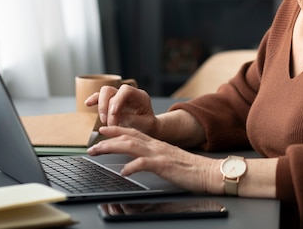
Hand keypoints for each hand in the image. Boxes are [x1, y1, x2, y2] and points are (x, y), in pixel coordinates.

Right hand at [84, 84, 157, 134]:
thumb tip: (116, 117)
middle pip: (110, 90)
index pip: (125, 90)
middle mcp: (128, 94)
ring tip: (104, 122)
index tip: (113, 114)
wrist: (148, 128)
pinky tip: (88, 104)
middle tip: (108, 123)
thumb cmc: (148, 126)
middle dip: (106, 107)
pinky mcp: (111, 103)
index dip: (117, 100)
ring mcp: (118, 97)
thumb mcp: (145, 124)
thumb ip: (131, 119)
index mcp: (140, 96)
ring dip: (101, 108)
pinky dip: (94, 100)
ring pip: (103, 94)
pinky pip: (100, 98)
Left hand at [87, 126, 222, 194]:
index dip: (117, 130)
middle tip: (92, 143)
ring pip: (131, 146)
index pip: (134, 132)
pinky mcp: (165, 165)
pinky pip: (145, 164)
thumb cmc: (191, 169)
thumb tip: (139, 163)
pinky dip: (132, 167)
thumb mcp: (169, 160)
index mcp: (158, 144)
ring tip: (98, 151)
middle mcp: (157, 146)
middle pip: (128, 136)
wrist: (210, 172)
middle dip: (108, 138)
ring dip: (112, 147)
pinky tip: (124, 172)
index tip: (103, 130)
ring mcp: (160, 154)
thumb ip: (155, 158)